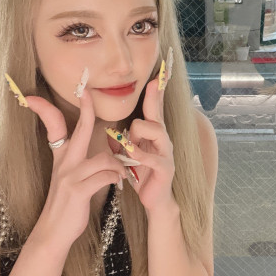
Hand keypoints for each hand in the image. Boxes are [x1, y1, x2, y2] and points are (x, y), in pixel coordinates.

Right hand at [26, 89, 126, 247]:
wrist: (54, 232)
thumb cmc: (68, 204)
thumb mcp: (70, 178)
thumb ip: (81, 162)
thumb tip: (101, 152)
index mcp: (62, 157)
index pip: (54, 127)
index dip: (45, 110)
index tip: (32, 96)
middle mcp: (65, 162)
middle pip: (80, 129)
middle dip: (86, 108)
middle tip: (86, 91)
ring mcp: (70, 176)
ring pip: (103, 158)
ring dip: (118, 165)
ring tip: (123, 174)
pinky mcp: (78, 191)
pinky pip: (105, 176)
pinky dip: (116, 178)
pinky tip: (119, 184)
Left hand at [124, 78, 175, 213]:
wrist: (155, 200)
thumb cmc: (142, 175)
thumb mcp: (128, 155)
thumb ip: (121, 141)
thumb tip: (109, 130)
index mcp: (152, 134)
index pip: (154, 108)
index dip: (156, 92)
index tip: (159, 74)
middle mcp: (162, 139)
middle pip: (157, 112)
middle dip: (155, 96)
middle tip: (154, 81)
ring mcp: (166, 152)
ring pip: (156, 129)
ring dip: (138, 134)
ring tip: (128, 145)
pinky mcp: (165, 168)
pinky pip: (153, 157)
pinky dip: (140, 155)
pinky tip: (132, 157)